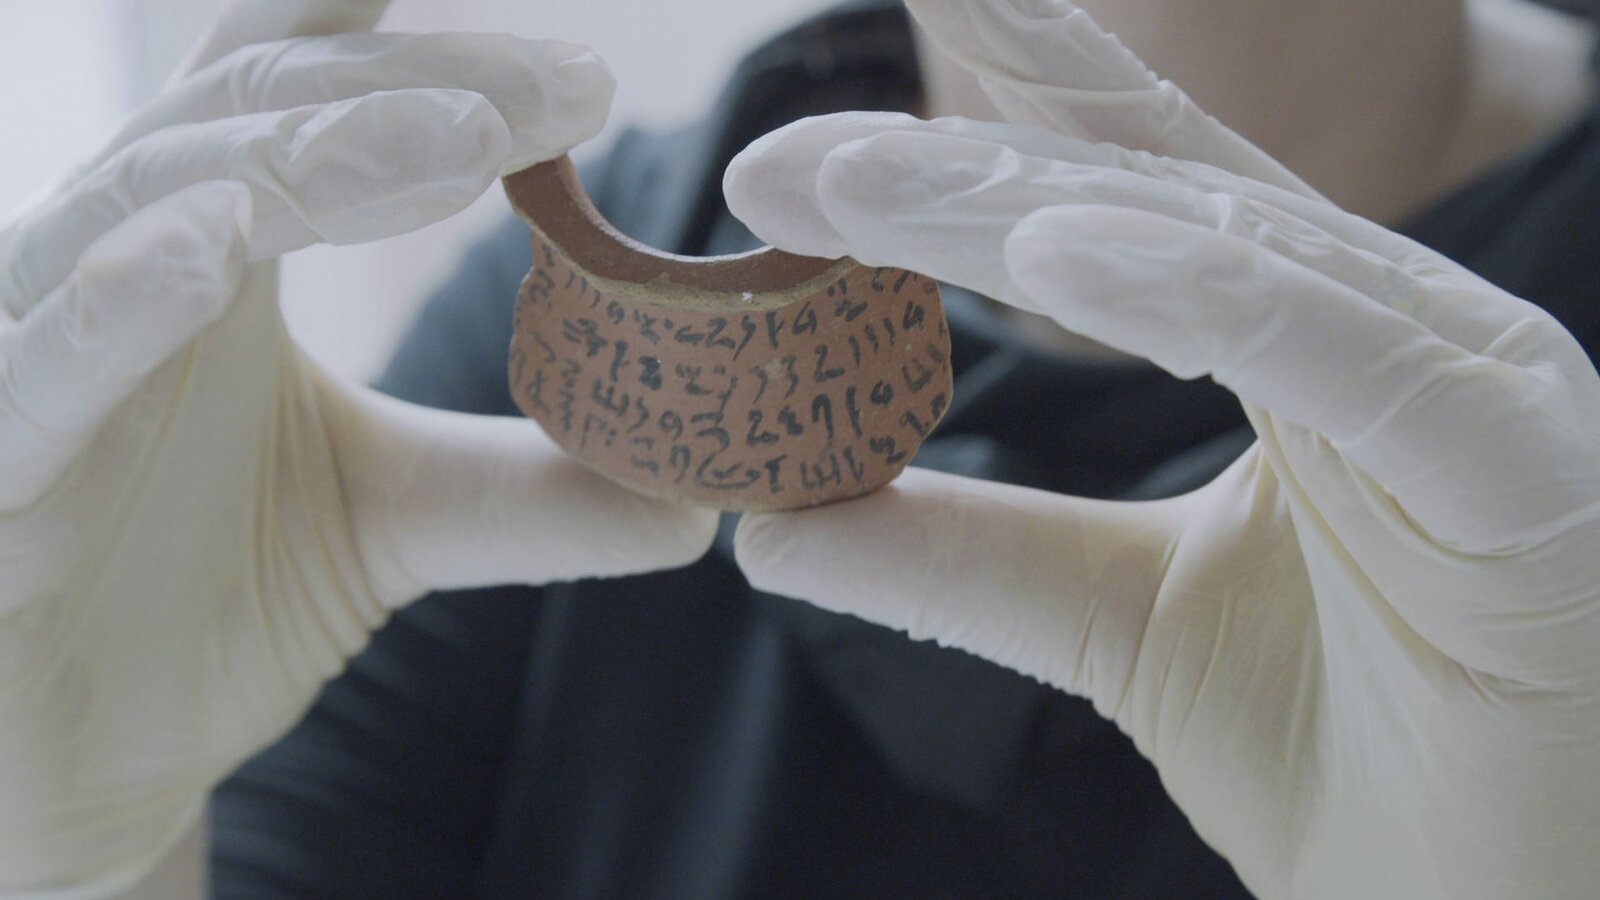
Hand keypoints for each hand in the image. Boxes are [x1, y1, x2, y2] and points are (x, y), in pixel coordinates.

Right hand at [0, 1, 715, 893]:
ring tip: (460, 138)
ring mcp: (36, 348)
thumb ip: (527, 494)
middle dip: (418, 90)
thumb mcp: (396, 523)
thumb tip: (693, 503)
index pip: (298, 92)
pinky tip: (216, 248)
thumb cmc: (212, 599)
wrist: (86, 760)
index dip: (408, 41)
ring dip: (311, 157)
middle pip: (260, 117)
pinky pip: (42, 362)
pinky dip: (119, 298)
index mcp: (217, 252)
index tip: (565, 57)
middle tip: (575, 90)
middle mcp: (121, 264)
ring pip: (154, 202)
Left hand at [725, 1, 1599, 896]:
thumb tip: (775, 527)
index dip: (962, 147)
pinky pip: (1356, 358)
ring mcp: (1464, 381)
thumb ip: (967, 559)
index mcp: (1301, 342)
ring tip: (861, 187)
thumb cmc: (1358, 754)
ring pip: (1223, 250)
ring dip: (1025, 203)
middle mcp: (1383, 327)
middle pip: (1147, 193)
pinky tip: (1059, 252)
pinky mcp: (1525, 467)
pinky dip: (1207, 295)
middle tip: (773, 159)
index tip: (786, 162)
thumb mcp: (1115, 626)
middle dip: (956, 156)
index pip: (1114, 201)